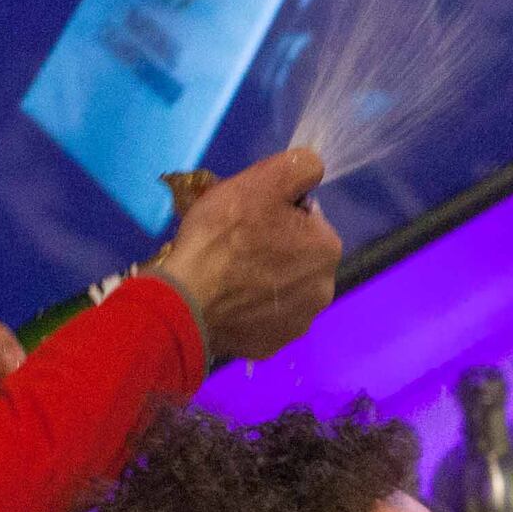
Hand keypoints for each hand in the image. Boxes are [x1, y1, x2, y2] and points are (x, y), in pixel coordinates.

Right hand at [150, 147, 341, 363]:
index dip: (277, 211)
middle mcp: (323, 291)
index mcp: (326, 250)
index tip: (250, 215)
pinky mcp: (269, 345)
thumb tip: (314, 168)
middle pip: (297, 255)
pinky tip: (226, 300)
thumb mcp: (262, 181)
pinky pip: (262, 318)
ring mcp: (297, 324)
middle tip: (235, 243)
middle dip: (274, 247)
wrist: (185, 300)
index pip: (307, 218)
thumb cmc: (223, 236)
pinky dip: (248, 309)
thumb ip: (300, 166)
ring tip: (227, 273)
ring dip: (263, 279)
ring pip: (282, 288)